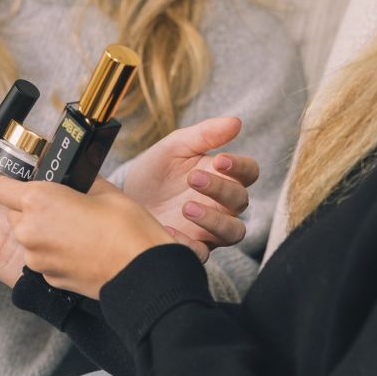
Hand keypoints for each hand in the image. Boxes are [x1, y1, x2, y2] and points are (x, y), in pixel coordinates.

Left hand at [0, 177, 175, 298]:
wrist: (141, 271)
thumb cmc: (126, 227)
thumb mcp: (104, 190)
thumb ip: (77, 182)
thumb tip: (71, 178)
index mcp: (38, 201)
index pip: (2, 188)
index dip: (15, 184)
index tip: (32, 184)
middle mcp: (29, 230)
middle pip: (14, 214)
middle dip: (31, 208)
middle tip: (62, 206)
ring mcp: (36, 258)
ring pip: (27, 237)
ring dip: (42, 231)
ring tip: (75, 229)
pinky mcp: (48, 278)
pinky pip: (41, 257)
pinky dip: (53, 252)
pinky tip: (79, 248)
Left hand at [121, 117, 258, 256]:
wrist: (127, 198)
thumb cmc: (157, 171)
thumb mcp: (175, 147)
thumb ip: (205, 134)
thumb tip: (236, 121)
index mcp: (223, 176)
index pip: (249, 172)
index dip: (241, 167)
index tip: (220, 160)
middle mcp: (223, 204)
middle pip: (241, 201)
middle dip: (220, 189)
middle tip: (192, 178)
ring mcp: (210, 228)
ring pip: (232, 232)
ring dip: (214, 220)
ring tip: (186, 207)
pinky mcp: (192, 247)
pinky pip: (202, 254)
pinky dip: (188, 244)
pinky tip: (168, 229)